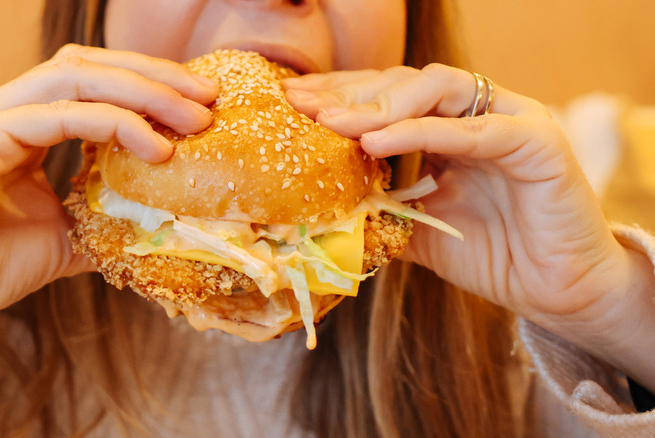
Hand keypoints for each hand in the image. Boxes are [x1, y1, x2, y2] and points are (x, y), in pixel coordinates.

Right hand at [0, 44, 217, 358]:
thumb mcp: (64, 237)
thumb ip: (104, 217)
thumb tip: (160, 222)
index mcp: (23, 123)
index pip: (94, 81)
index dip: (148, 85)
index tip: (200, 106)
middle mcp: (3, 109)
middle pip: (90, 65)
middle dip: (155, 77)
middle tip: (208, 98)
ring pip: (76, 77)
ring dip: (143, 92)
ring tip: (193, 117)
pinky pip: (55, 116)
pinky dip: (110, 124)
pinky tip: (152, 146)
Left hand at [283, 64, 654, 386]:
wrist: (556, 292)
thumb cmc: (493, 257)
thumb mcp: (419, 230)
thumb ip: (381, 211)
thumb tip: (321, 214)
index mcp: (448, 129)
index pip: (388, 98)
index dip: (340, 98)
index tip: (293, 106)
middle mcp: (478, 113)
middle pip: (405, 83)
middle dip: (350, 93)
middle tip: (302, 104)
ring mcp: (510, 119)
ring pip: (439, 87)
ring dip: (381, 104)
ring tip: (334, 122)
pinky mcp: (538, 140)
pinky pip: (475, 128)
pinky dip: (423, 131)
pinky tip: (377, 141)